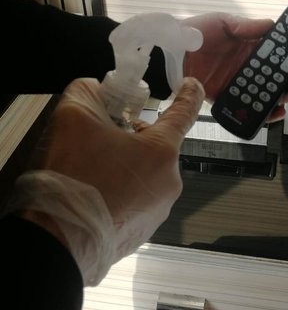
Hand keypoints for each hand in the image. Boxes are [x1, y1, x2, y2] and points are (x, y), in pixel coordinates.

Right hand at [13, 76, 204, 284]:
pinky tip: (92, 194)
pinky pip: (134, 201)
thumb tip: (96, 90)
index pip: (185, 112)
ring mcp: (156, 213)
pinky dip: (118, 192)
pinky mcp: (140, 234)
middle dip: (132, 136)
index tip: (191, 84)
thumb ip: (89, 91)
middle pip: (156, 146)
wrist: (53, 245)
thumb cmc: (71, 176)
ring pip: (144, 174)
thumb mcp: (74, 116)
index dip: (189, 94)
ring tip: (90, 170)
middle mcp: (169, 183)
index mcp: (162, 151)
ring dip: (124, 165)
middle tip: (101, 136)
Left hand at [182, 12, 287, 121]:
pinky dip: (268, 113)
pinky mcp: (231, 100)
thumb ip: (246, 26)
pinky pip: (254, 109)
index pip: (279, 48)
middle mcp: (249, 66)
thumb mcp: (222, 22)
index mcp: (249, 45)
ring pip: (273, 91)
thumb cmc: (193, 33)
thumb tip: (272, 24)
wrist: (169, 55)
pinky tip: (278, 110)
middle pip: (281, 71)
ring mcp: (242, 84)